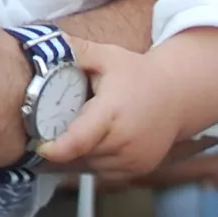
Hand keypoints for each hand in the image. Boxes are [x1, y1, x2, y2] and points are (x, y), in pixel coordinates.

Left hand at [40, 38, 181, 179]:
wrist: (178, 94)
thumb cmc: (138, 74)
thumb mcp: (107, 56)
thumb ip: (76, 51)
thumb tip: (44, 44)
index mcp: (112, 112)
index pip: (80, 140)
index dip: (57, 149)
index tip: (39, 147)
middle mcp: (124, 140)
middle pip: (81, 154)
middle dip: (63, 147)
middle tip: (53, 131)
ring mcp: (134, 158)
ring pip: (91, 166)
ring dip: (79, 156)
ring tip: (76, 135)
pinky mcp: (139, 168)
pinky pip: (106, 172)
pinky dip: (95, 162)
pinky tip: (94, 144)